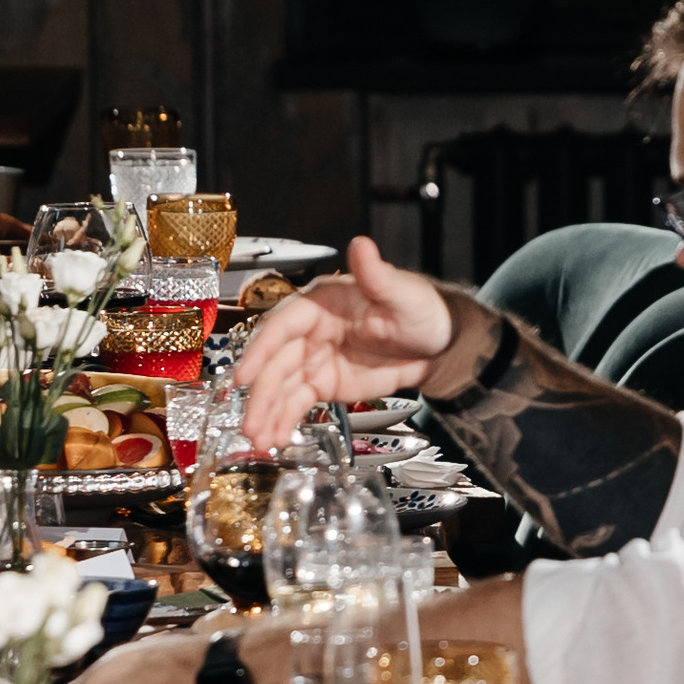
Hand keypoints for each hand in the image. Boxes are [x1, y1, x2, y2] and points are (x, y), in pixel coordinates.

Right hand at [233, 238, 456, 451]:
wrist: (438, 344)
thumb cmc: (419, 310)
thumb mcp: (401, 294)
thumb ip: (376, 276)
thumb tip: (361, 245)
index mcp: (321, 303)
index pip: (283, 325)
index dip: (261, 350)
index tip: (245, 375)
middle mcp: (310, 331)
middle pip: (275, 363)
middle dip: (261, 394)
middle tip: (249, 422)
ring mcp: (313, 359)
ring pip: (281, 387)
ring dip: (266, 413)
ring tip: (258, 439)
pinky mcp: (323, 383)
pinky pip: (297, 403)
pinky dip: (284, 420)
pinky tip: (273, 438)